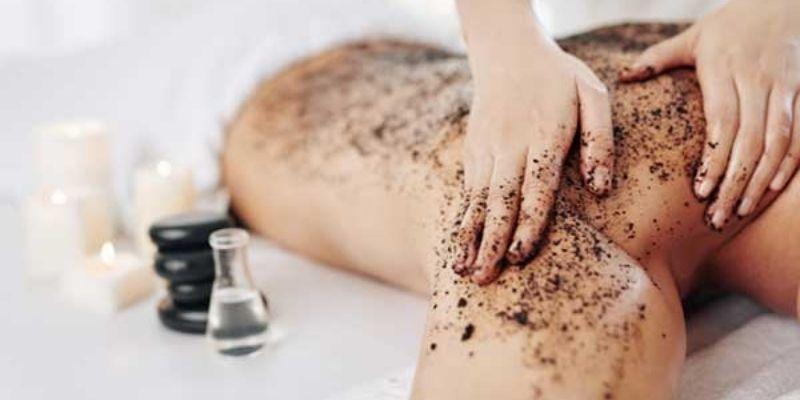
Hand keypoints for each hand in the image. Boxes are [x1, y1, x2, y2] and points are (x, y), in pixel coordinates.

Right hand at [455, 38, 613, 284]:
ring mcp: (486, 148)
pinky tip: (458, 245)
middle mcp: (509, 144)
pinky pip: (467, 191)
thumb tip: (601, 189)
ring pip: (477, 200)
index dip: (527, 222)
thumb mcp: (592, 94)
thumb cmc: (558, 77)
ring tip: (464, 271)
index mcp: (544, 133)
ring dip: (470, 237)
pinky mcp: (473, 151)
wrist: (507, 51)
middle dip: (491, 241)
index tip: (518, 255)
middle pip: (499, 200)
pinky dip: (462, 220)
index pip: (535, 185)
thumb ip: (600, 140)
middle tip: (484, 278)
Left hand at [621, 0, 799, 229]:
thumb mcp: (693, 38)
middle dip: (733, 182)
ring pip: (777, 142)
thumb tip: (624, 77)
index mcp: (724, 68)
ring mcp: (784, 87)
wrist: (784, 1)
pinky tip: (769, 189)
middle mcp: (757, 79)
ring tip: (738, 211)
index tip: (700, 190)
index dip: (714, 159)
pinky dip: (788, 164)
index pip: (722, 122)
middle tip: (714, 216)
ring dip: (759, 181)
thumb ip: (658, 58)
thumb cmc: (730, 26)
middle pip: (748, 140)